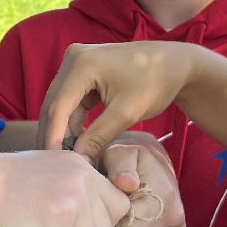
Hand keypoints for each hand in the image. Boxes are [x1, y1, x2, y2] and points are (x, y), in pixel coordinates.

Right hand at [38, 43, 200, 158]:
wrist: (173, 64)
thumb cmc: (155, 84)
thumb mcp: (126, 113)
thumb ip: (98, 137)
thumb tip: (77, 161)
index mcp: (83, 64)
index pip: (58, 107)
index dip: (53, 137)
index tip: (53, 165)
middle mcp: (73, 58)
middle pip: (54, 105)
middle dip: (54, 136)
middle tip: (54, 168)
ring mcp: (76, 63)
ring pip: (60, 104)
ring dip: (62, 131)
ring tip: (64, 160)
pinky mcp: (82, 72)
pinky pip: (71, 101)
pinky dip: (72, 122)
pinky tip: (76, 144)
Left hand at [99, 132, 185, 226]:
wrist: (151, 163)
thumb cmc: (129, 157)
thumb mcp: (120, 152)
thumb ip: (119, 165)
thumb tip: (127, 182)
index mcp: (166, 196)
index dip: (107, 221)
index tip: (100, 206)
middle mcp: (176, 219)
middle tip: (102, 213)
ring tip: (114, 218)